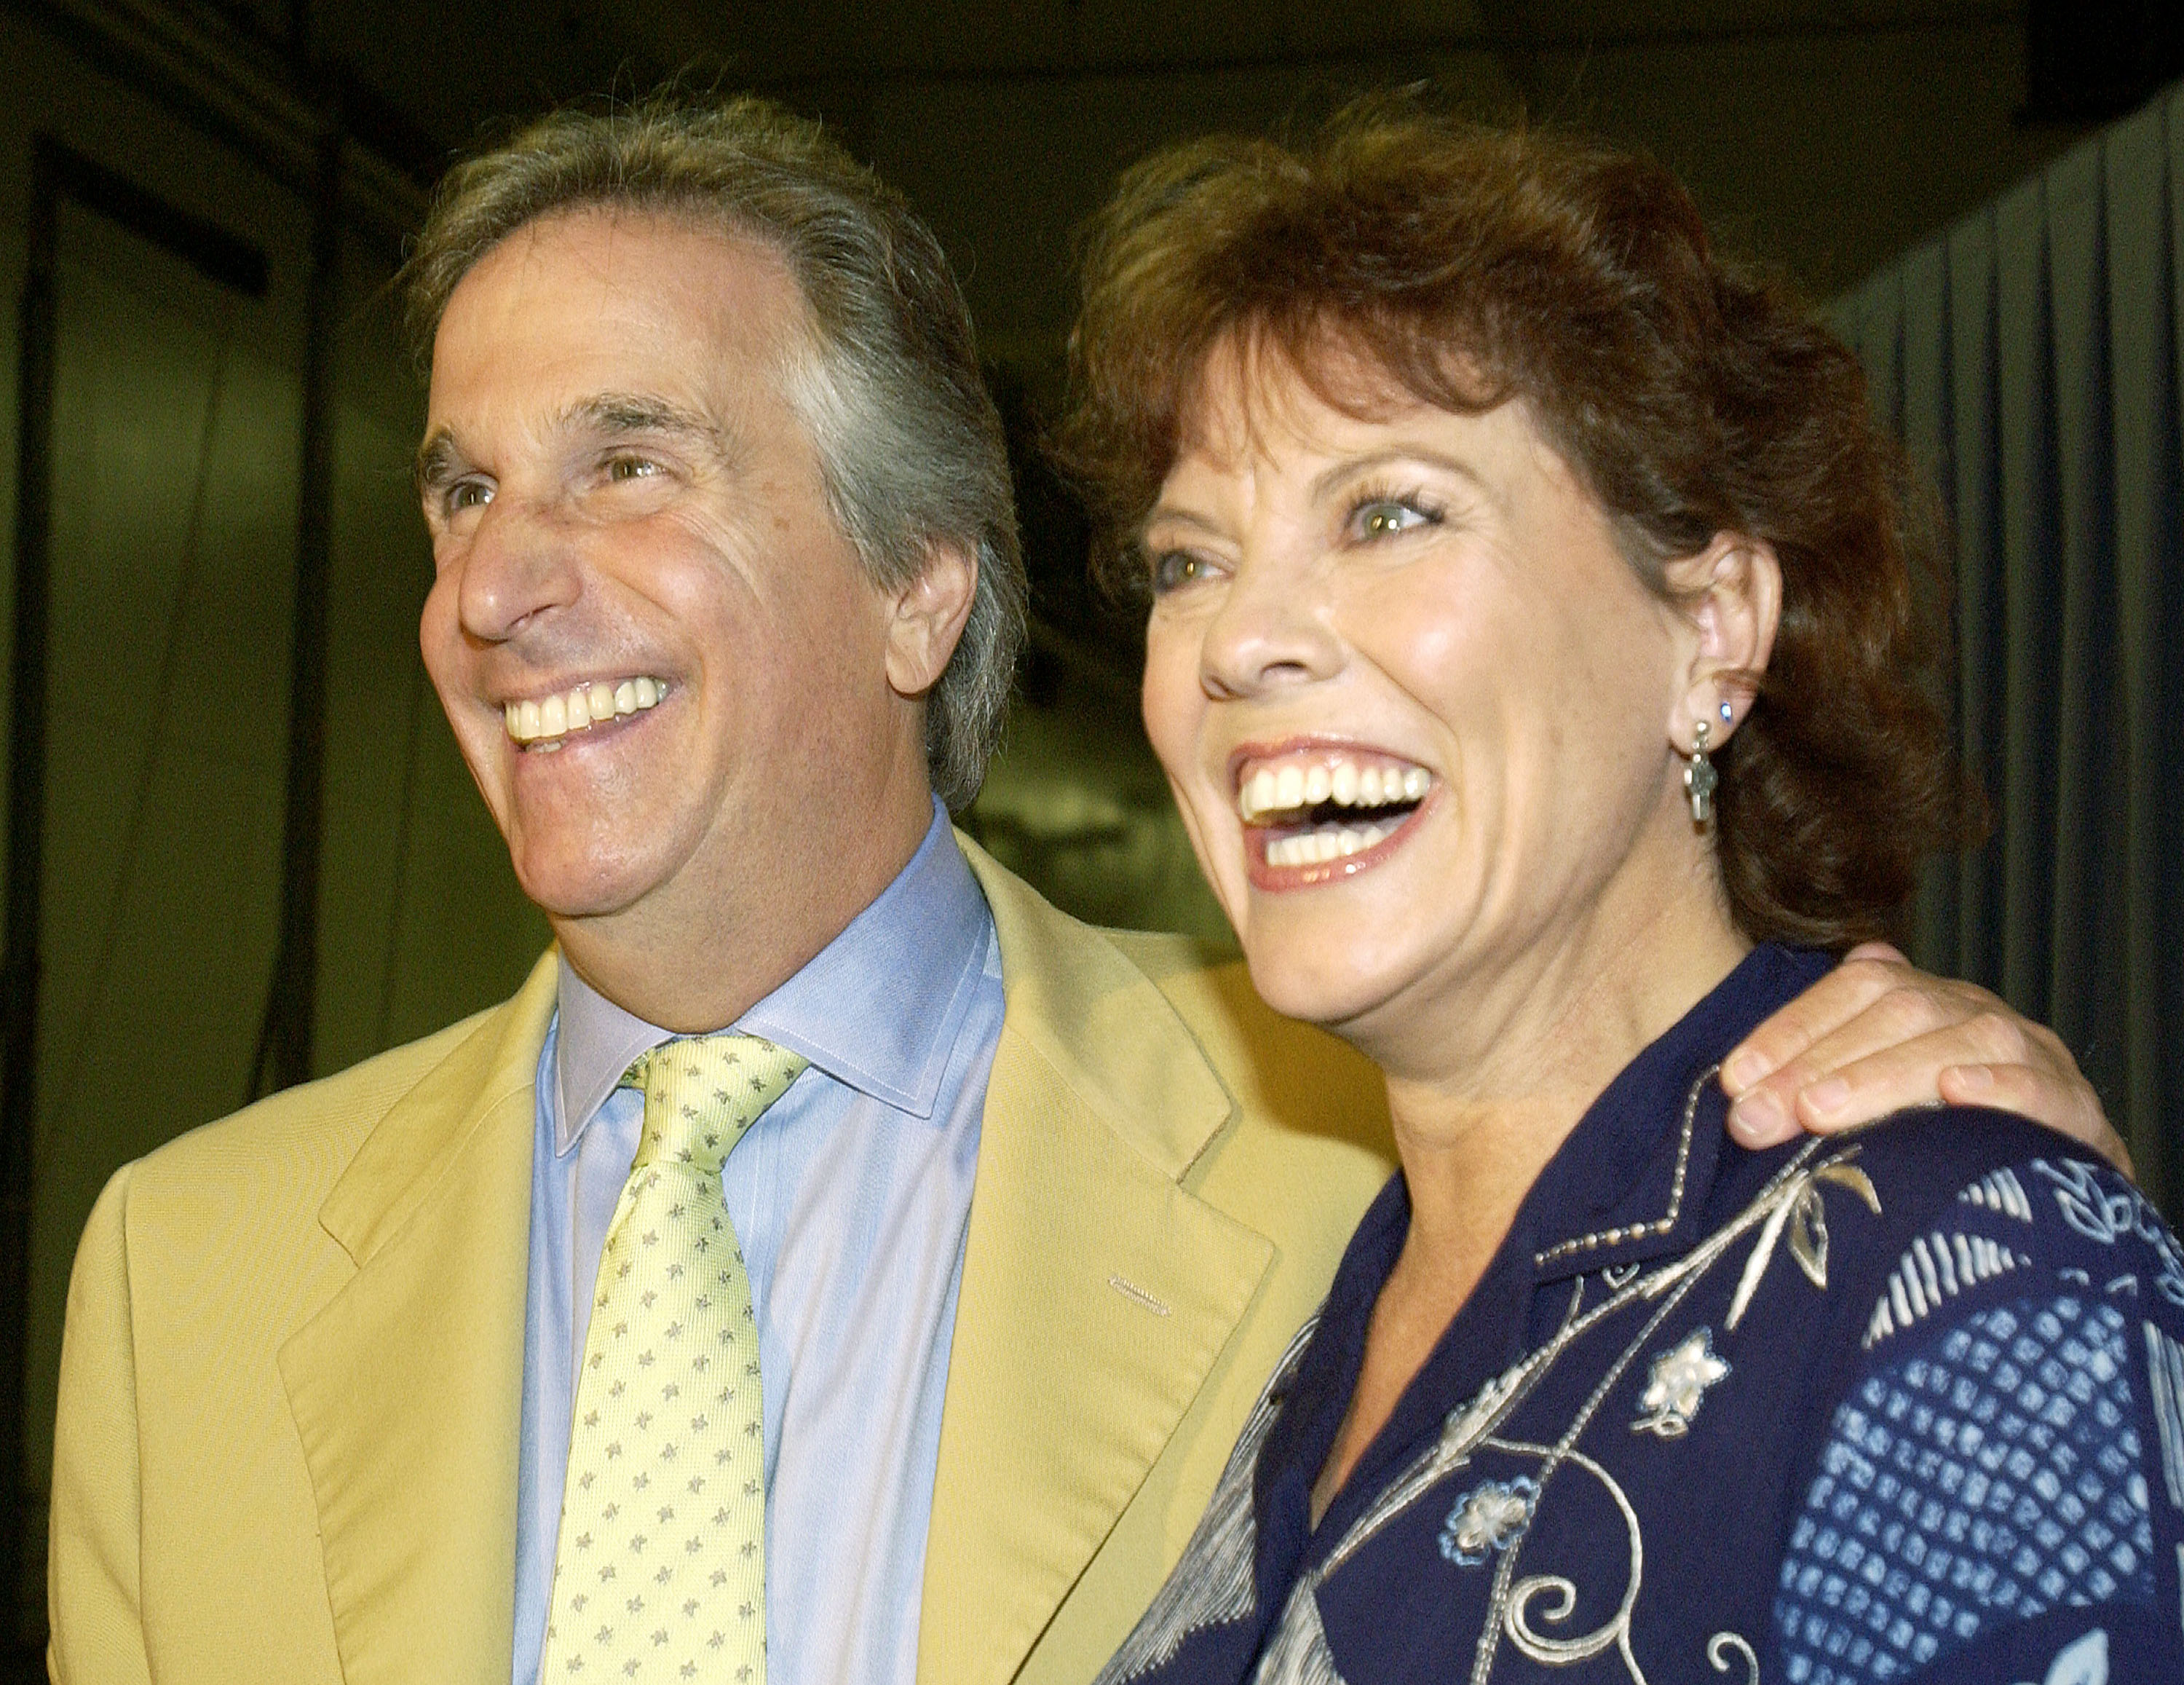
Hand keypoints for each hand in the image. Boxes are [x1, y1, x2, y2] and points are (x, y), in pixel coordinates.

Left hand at [1721, 942, 2130, 1175]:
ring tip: (1821, 1114)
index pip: (1852, 988)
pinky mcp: (2077, 1108)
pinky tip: (1956, 1096)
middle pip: (1895, 1012)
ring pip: (1961, 1039)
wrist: (2059, 1196)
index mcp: (1922, 1001)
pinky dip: (1999, 1086)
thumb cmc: (1938, 1147)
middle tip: (1758, 1117)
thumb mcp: (1870, 1109)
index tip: (1732, 1080)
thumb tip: (1736, 1099)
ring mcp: (2032, 1054)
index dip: (1790, 1029)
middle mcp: (1973, 1014)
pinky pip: (2041, 1084)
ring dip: (1883, 1076)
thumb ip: (1812, 1091)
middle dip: (1817, 1064)